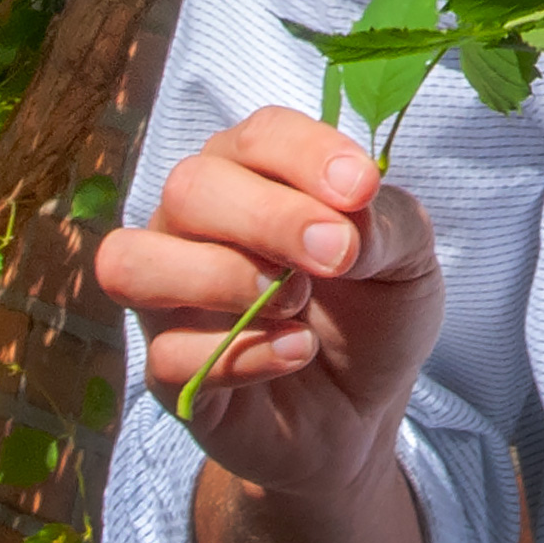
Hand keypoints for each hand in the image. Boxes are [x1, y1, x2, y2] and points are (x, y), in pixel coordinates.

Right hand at [95, 106, 443, 497]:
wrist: (366, 407)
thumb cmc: (376, 313)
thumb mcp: (408, 259)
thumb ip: (385, 224)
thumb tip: (346, 212)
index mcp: (258, 177)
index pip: (259, 136)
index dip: (306, 154)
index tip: (362, 190)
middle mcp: (200, 224)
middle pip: (190, 187)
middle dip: (269, 217)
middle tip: (337, 256)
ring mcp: (174, 297)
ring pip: (135, 261)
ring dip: (223, 277)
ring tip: (297, 302)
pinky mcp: (170, 369)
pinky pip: (166, 354)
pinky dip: (239, 355)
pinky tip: (298, 353)